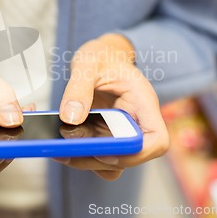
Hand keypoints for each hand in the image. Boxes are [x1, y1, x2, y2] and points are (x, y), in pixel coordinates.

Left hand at [57, 34, 168, 179]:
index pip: (158, 140)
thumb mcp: (87, 63)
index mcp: (143, 102)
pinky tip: (61, 145)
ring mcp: (123, 132)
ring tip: (58, 150)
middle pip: (131, 157)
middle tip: (65, 151)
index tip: (105, 151)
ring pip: (114, 162)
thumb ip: (78, 88)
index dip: (136, 153)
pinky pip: (100, 157)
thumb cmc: (101, 55)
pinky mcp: (108, 137)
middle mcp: (137, 121)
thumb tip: (70, 119)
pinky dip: (81, 156)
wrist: (99, 56)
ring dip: (87, 161)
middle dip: (99, 159)